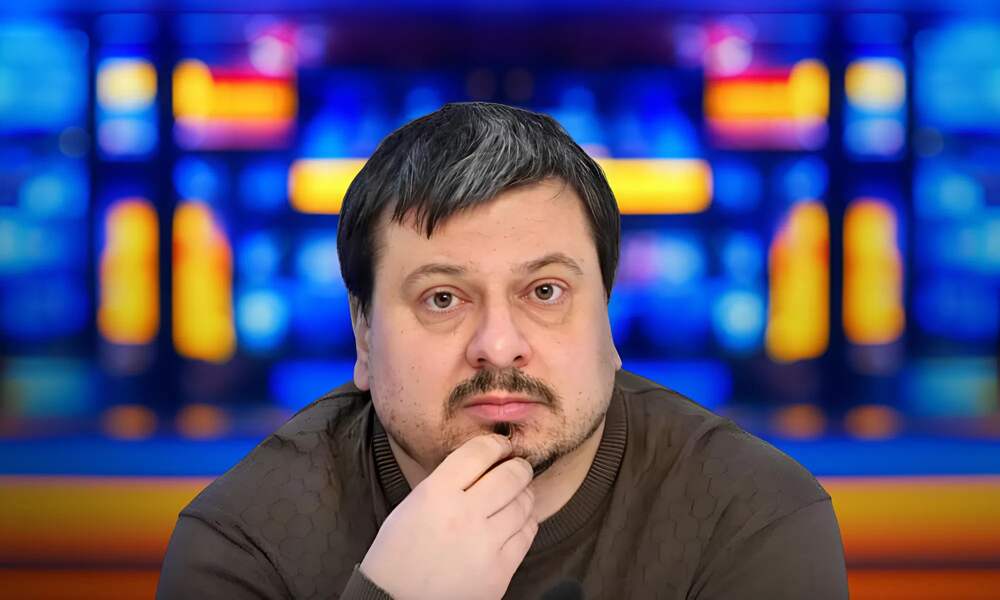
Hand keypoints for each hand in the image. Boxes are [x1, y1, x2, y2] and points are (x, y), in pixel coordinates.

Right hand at [359, 434, 537, 599]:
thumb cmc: (400, 552)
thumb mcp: (413, 504)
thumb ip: (447, 482)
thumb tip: (485, 463)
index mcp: (436, 494)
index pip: (480, 452)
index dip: (496, 445)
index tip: (500, 446)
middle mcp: (464, 515)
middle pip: (511, 475)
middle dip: (519, 466)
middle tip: (517, 467)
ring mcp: (485, 545)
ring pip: (524, 504)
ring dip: (524, 494)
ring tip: (517, 495)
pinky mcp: (499, 572)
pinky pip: (527, 535)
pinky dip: (525, 523)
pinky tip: (515, 522)